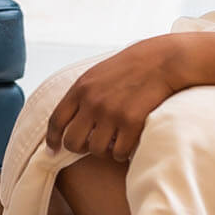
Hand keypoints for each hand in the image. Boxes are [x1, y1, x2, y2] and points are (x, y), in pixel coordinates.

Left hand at [46, 36, 178, 160]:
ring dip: (104, 150)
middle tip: (90, 145)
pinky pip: (119, 153)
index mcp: (81, 88)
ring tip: (113, 142)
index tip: (53, 149)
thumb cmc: (130, 67)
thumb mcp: (97, 74)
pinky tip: (127, 144)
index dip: (52, 139)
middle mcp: (92, 102)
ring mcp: (111, 113)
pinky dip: (122, 153)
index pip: (56, 120)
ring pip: (96, 150)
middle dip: (79, 148)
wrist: (161, 61)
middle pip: (72, 141)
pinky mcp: (131, 122)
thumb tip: (69, 118)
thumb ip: (82, 94)